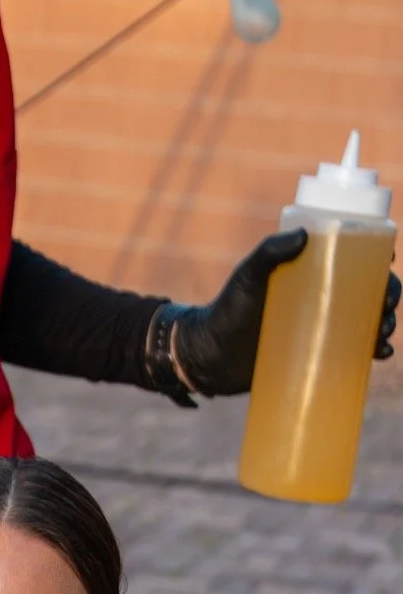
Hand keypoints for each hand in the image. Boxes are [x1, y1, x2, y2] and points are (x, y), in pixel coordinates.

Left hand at [152, 234, 400, 400]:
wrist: (209, 358)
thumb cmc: (226, 311)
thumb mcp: (247, 277)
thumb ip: (268, 253)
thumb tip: (303, 234)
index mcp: (311, 270)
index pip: (354, 257)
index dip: (376, 256)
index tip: (387, 260)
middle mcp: (321, 296)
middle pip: (369, 289)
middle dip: (388, 295)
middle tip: (387, 307)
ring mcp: (321, 326)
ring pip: (367, 320)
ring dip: (385, 324)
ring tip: (383, 333)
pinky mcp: (317, 354)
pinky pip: (353, 351)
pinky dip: (372, 351)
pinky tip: (381, 354)